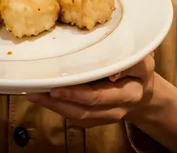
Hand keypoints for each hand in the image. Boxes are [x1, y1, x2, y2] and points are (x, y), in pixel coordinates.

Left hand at [27, 54, 154, 126]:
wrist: (142, 92)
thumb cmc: (138, 69)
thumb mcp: (143, 60)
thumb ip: (132, 61)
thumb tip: (115, 67)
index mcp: (129, 93)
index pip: (100, 96)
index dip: (78, 94)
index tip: (58, 87)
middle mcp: (116, 109)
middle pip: (85, 109)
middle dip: (60, 100)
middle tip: (38, 90)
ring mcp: (104, 116)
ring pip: (78, 115)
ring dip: (54, 106)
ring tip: (33, 94)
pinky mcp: (95, 118)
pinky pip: (75, 117)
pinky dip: (57, 108)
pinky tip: (42, 97)